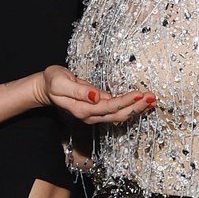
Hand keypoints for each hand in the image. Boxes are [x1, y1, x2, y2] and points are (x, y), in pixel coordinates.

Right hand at [35, 66, 155, 124]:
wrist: (46, 88)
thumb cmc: (53, 82)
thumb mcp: (61, 82)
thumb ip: (78, 91)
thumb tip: (96, 96)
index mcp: (82, 109)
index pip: (108, 107)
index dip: (124, 101)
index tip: (138, 94)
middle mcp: (90, 116)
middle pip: (118, 114)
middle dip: (136, 107)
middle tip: (151, 97)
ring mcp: (95, 115)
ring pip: (119, 115)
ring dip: (136, 109)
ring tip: (151, 101)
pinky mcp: (98, 110)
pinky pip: (117, 111)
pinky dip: (131, 107)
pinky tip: (141, 103)